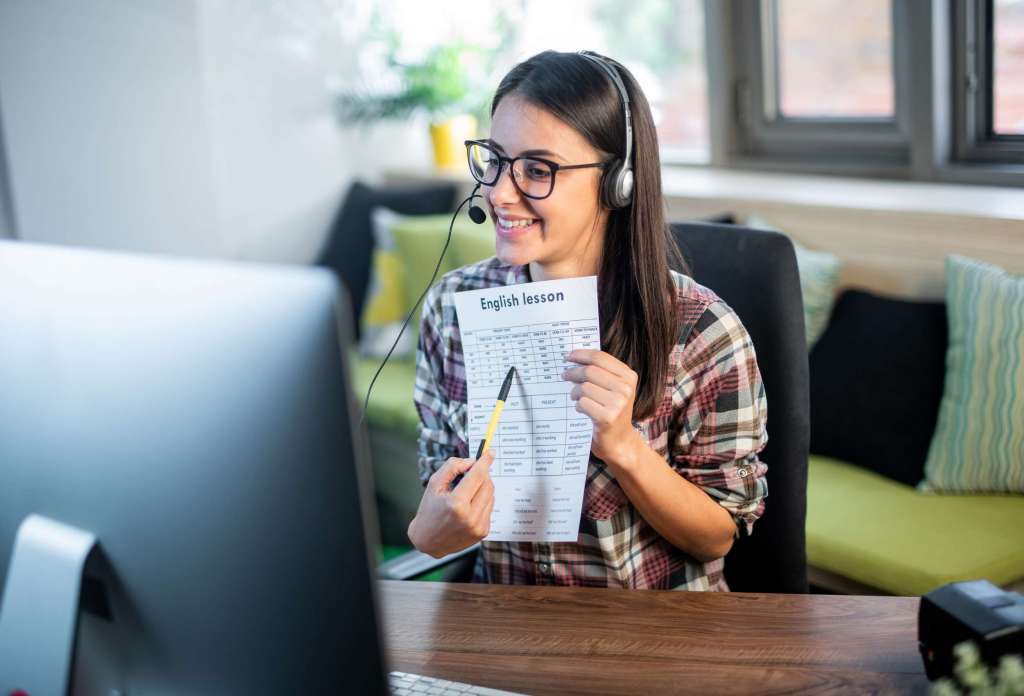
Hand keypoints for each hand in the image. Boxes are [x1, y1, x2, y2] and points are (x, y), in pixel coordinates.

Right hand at [407, 450, 494, 557]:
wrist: (428, 540)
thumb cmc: (429, 510)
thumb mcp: (434, 484)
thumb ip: (452, 467)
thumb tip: (472, 461)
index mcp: (456, 504)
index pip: (477, 476)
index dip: (485, 461)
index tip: (491, 452)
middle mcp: (470, 516)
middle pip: (487, 485)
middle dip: (483, 474)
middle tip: (473, 472)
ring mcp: (478, 526)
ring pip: (491, 496)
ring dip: (483, 488)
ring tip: (467, 491)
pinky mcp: (483, 532)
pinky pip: (489, 508)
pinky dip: (482, 501)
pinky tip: (469, 505)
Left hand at [563, 349, 640, 468]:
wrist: (619, 441)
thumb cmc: (611, 411)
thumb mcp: (613, 388)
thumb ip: (600, 372)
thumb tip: (573, 357)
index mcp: (628, 376)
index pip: (600, 357)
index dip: (581, 354)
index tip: (568, 356)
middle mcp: (626, 388)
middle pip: (590, 370)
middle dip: (573, 372)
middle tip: (564, 375)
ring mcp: (618, 403)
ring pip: (584, 387)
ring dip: (575, 392)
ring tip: (575, 397)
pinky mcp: (607, 417)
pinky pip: (583, 403)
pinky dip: (578, 405)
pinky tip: (581, 410)